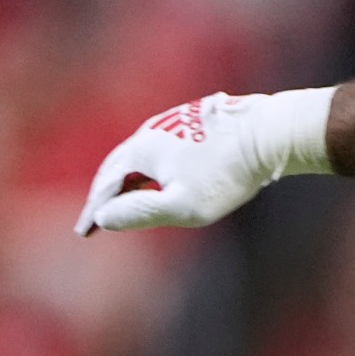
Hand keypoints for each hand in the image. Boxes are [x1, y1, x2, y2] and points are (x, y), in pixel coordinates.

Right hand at [75, 88, 333, 234]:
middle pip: (118, 166)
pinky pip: (162, 149)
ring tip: (123, 202)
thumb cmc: (228, 174)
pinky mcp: (195, 122)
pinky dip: (151, 168)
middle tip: (95, 219)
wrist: (270, 133)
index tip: (84, 233)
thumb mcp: (183, 205)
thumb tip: (103, 218)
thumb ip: (140, 212)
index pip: (106, 185)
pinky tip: (161, 179)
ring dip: (128, 180)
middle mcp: (151, 130)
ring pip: (141, 155)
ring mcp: (173, 123)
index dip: (94, 211)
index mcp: (141, 149)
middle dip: (105, 194)